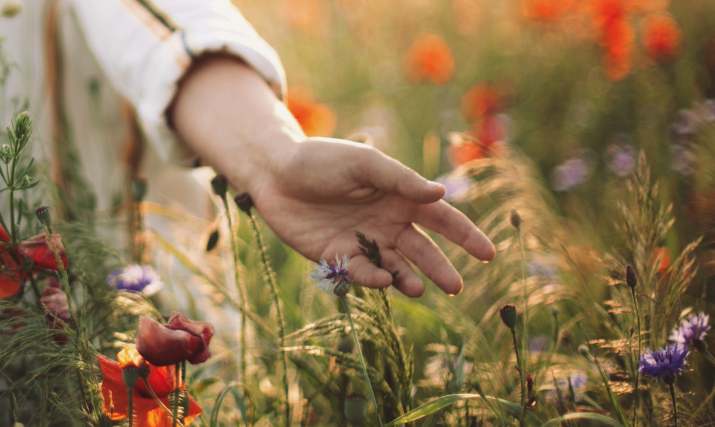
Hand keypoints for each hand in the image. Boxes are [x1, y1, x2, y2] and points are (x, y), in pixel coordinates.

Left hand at [242, 137, 495, 295]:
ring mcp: (363, 241)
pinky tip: (381, 279)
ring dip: (408, 279)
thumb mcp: (363, 164)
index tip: (488, 254)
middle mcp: (387, 222)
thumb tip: (441, 193)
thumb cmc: (320, 159)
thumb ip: (400, 180)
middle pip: (423, 250)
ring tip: (417, 289)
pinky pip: (362, 273)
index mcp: (400, 196)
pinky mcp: (337, 257)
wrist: (273, 173)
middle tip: (456, 287)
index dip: (466, 236)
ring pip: (396, 267)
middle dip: (441, 268)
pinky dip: (373, 278)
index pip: (442, 219)